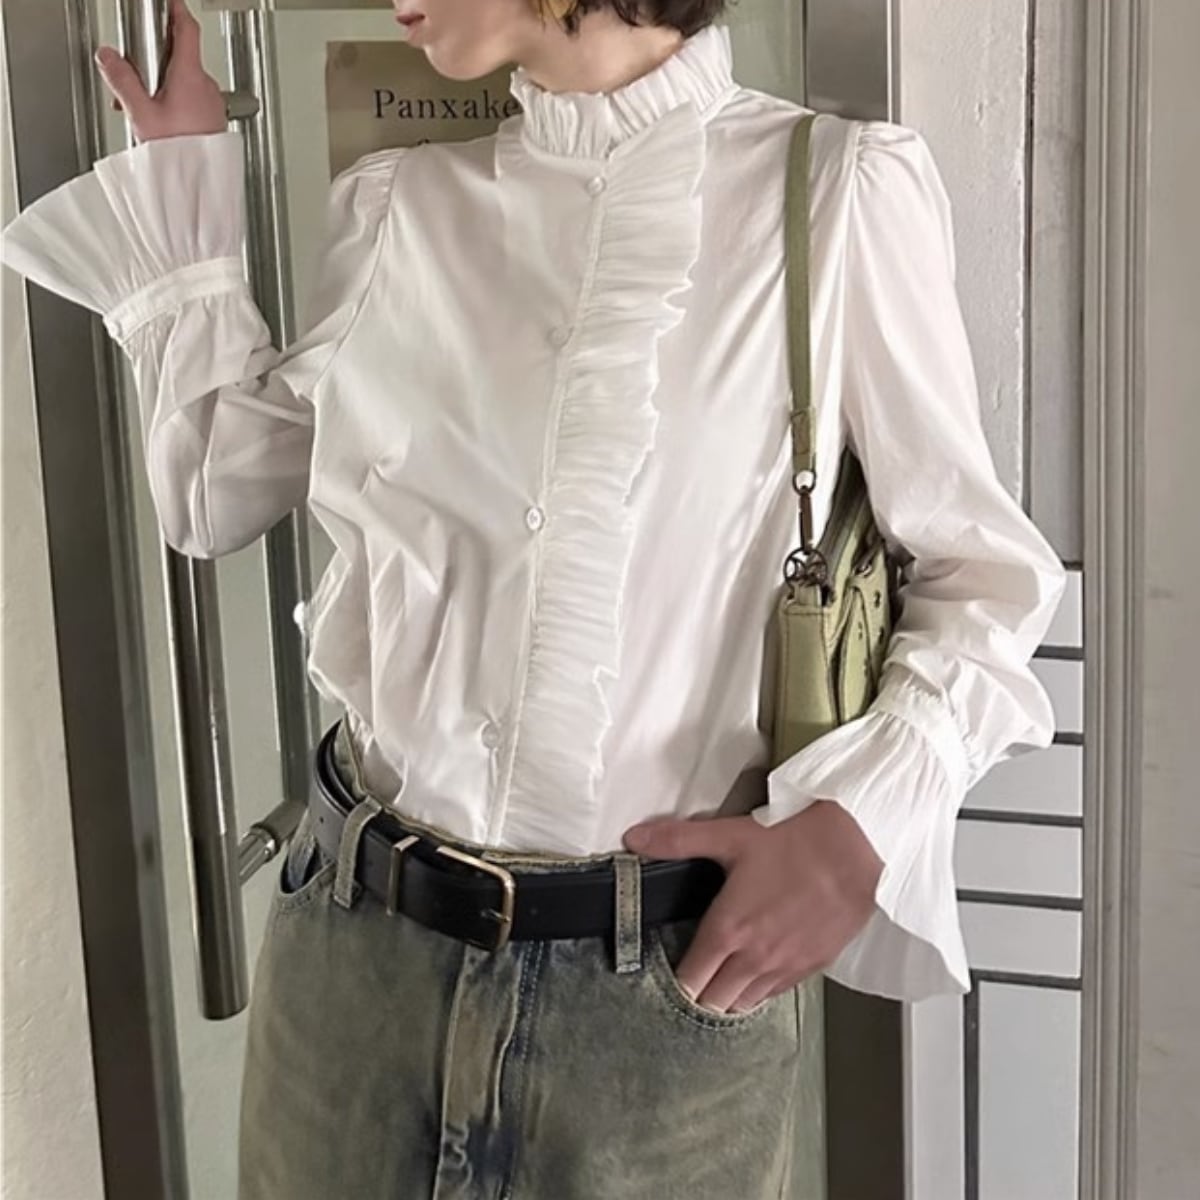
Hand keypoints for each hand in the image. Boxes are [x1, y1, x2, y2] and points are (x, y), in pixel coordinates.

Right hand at [94, 0, 227, 141]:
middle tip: (136, 77)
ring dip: (163, 88)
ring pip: (185, 82)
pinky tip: (163, 122)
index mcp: (191, 76)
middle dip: (155, 63)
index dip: (177, 10)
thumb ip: (123, 80)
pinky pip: (193, 102)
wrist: (201, 188)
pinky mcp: (215, 122)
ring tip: (147, 111)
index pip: (187, 29)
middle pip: (179, 58)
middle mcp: (207, 87)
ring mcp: (213, 105)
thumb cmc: (181, 154)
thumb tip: (108, 56)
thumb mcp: (142, 114)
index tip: (169, 2)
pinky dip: (176, 104)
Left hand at [622, 802, 884, 1013]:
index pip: (689, 981)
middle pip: (713, 1004)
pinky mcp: (811, 967)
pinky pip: (775, 994)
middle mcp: (753, 958)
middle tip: (688, 983)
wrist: (855, 849)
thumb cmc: (792, 841)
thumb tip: (633, 838)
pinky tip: (753, 978)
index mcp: (727, 930)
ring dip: (727, 1000)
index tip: (663, 979)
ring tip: (716, 986)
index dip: (672, 986)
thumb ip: (678, 840)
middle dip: (696, 998)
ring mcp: (784, 967)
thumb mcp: (730, 836)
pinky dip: (758, 992)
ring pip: (744, 1005)